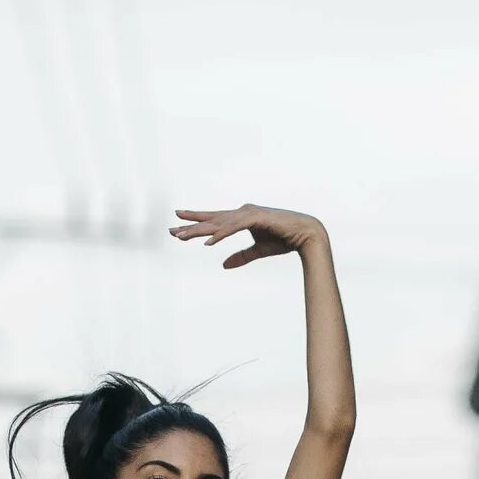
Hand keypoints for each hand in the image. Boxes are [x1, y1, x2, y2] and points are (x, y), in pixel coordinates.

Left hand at [171, 205, 324, 269]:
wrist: (306, 234)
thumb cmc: (284, 240)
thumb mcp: (258, 251)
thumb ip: (241, 257)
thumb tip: (223, 265)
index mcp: (242, 218)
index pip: (215, 219)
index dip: (196, 221)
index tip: (178, 222)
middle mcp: (243, 212)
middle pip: (212, 220)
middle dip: (191, 225)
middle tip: (171, 230)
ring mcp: (249, 213)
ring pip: (219, 223)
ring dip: (201, 231)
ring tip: (183, 237)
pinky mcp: (257, 218)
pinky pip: (234, 227)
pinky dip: (221, 234)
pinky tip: (209, 242)